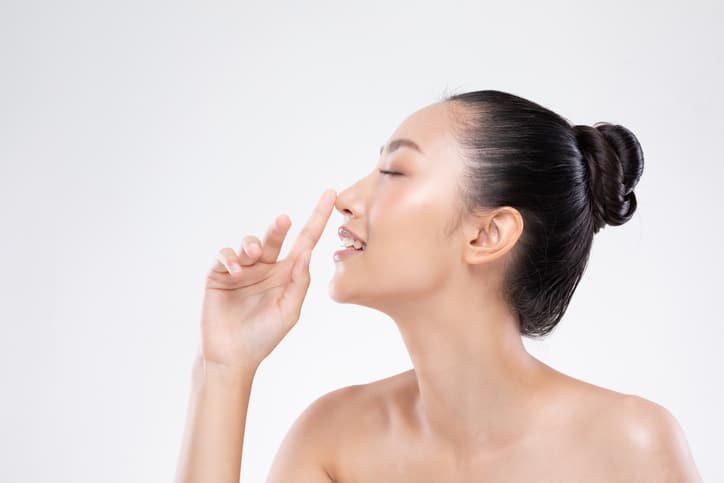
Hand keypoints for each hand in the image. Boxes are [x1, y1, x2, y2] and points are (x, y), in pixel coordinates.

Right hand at [199, 189, 336, 371]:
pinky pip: (226, 255)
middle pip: (276, 236)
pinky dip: (231, 257)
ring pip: (250, 242)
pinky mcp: (220, 274)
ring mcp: (243, 269)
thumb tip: (308, 252)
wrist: (231, 356)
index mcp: (287, 274)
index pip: (305, 241)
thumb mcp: (288, 311)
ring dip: (253, 244)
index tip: (331, 194)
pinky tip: (236, 269)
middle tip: (284, 220)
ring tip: (254, 256)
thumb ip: (299, 282)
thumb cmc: (263, 337)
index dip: (318, 217)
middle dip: (279, 227)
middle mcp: (266, 267)